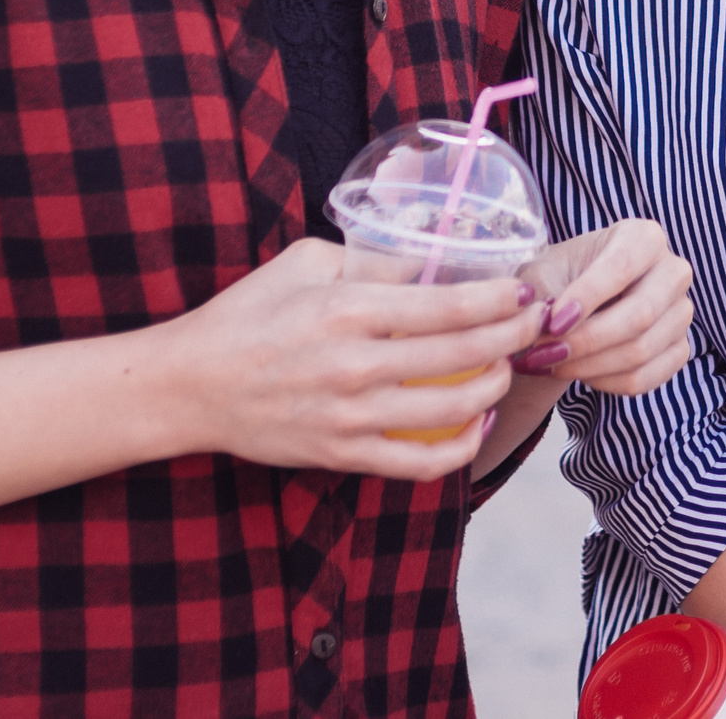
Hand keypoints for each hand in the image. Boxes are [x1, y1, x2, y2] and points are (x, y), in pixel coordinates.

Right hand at [160, 238, 546, 481]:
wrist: (192, 385)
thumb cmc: (248, 315)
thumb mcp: (305, 264)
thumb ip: (371, 262)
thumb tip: (432, 263)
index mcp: (348, 310)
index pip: (451, 305)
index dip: (502, 299)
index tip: (524, 291)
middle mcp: (356, 365)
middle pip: (465, 354)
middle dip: (514, 337)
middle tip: (533, 323)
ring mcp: (352, 417)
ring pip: (455, 410)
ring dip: (496, 387)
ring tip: (505, 368)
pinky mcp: (344, 455)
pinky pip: (421, 462)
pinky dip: (462, 446)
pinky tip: (477, 422)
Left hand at [512, 218, 694, 393]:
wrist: (578, 304)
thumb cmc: (562, 277)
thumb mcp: (544, 271)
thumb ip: (541, 294)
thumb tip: (542, 323)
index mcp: (643, 238)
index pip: (620, 267)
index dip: (587, 297)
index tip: (553, 323)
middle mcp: (673, 272)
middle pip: (640, 315)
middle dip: (587, 340)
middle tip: (545, 354)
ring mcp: (681, 313)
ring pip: (641, 351)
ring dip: (589, 366)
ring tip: (550, 364)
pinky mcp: (679, 349)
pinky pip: (645, 378)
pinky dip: (605, 382)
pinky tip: (578, 373)